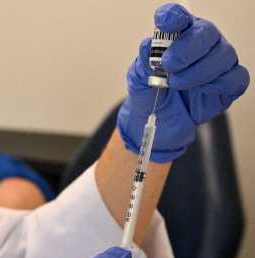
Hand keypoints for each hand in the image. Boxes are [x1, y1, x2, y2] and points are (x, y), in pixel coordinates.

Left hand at [118, 3, 249, 162]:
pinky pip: (236, 78)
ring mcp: (217, 63)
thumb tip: (148, 46)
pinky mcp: (228, 84)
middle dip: (187, 48)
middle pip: (206, 32)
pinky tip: (201, 90)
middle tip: (169, 64)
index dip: (173, 16)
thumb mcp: (138, 78)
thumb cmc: (149, 94)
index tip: (163, 22)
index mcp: (175, 36)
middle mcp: (200, 45)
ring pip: (224, 55)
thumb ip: (143, 62)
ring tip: (177, 83)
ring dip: (199, 71)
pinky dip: (218, 84)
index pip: (178, 17)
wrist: (157, 122)